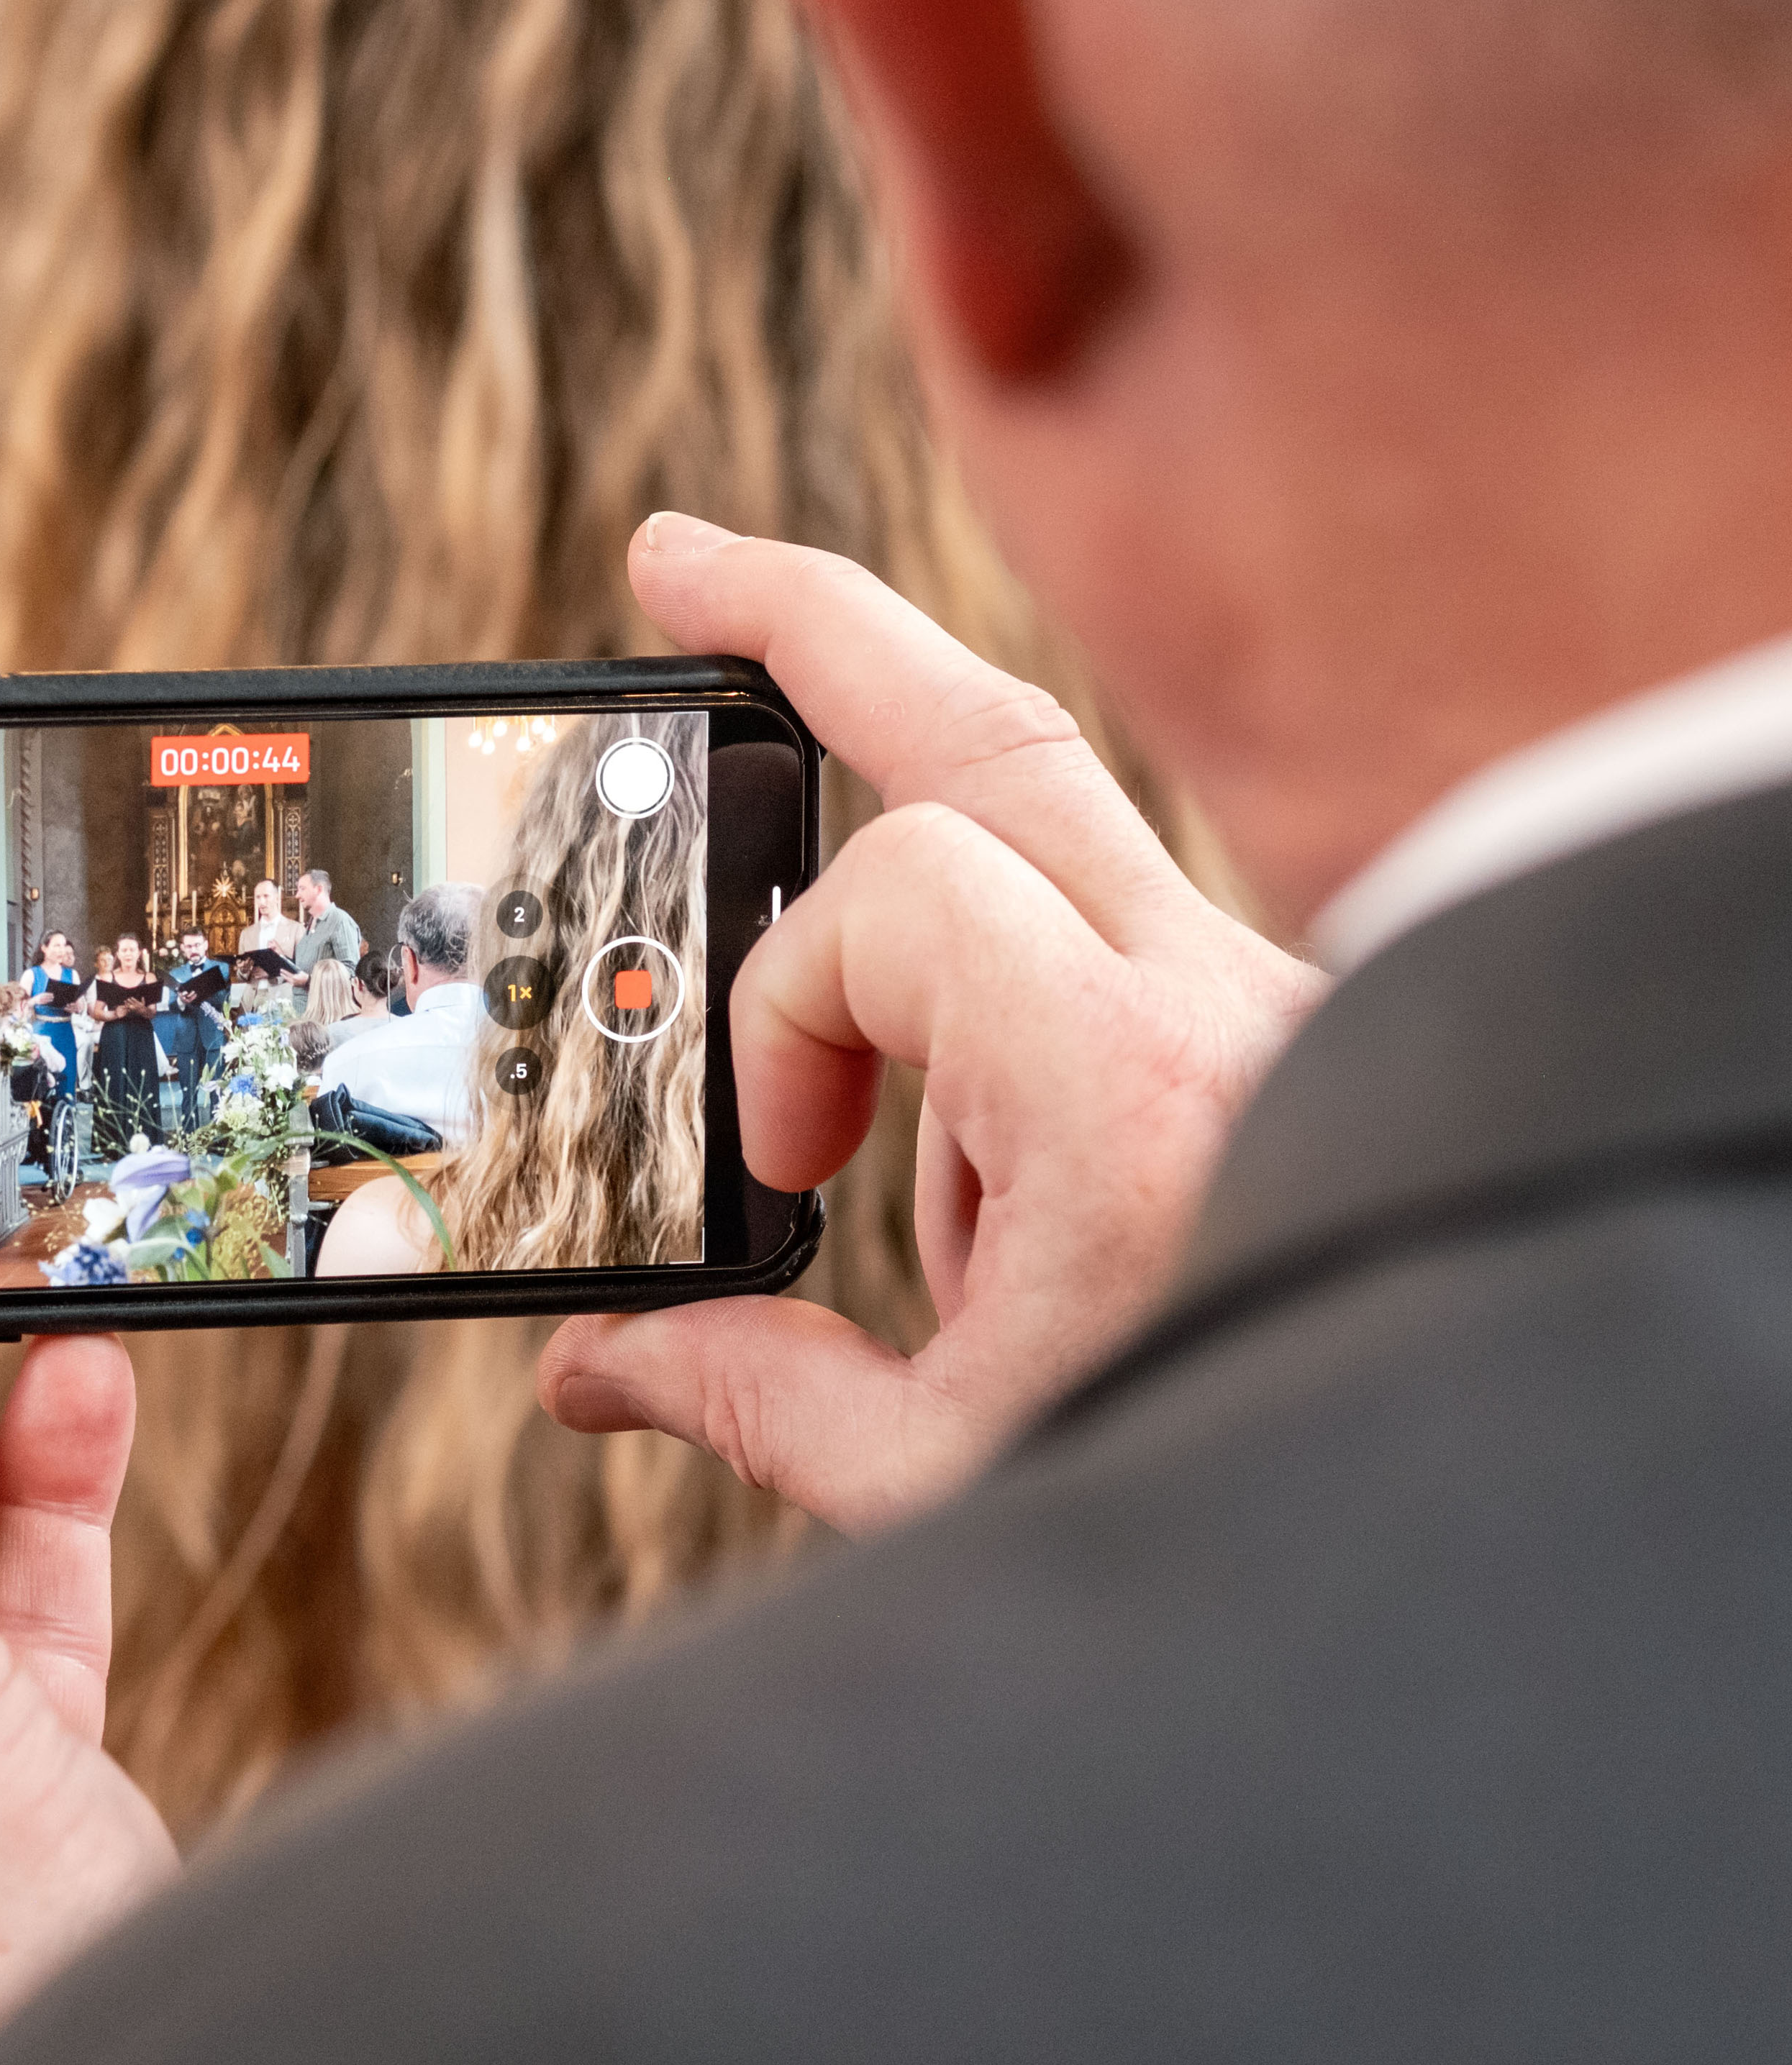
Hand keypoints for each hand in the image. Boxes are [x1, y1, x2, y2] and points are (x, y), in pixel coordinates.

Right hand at [541, 517, 1324, 1528]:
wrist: (1460, 1495)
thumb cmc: (1240, 1492)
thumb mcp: (957, 1483)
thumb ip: (764, 1405)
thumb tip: (604, 1370)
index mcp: (1131, 1092)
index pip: (897, 900)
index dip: (788, 1009)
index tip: (791, 1166)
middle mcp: (1217, 1007)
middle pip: (991, 728)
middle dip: (819, 627)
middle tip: (679, 569)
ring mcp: (1260, 1006)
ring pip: (1047, 835)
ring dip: (903, 923)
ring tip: (832, 1113)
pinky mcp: (1278, 1040)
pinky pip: (1103, 964)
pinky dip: (1005, 1049)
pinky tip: (998, 1232)